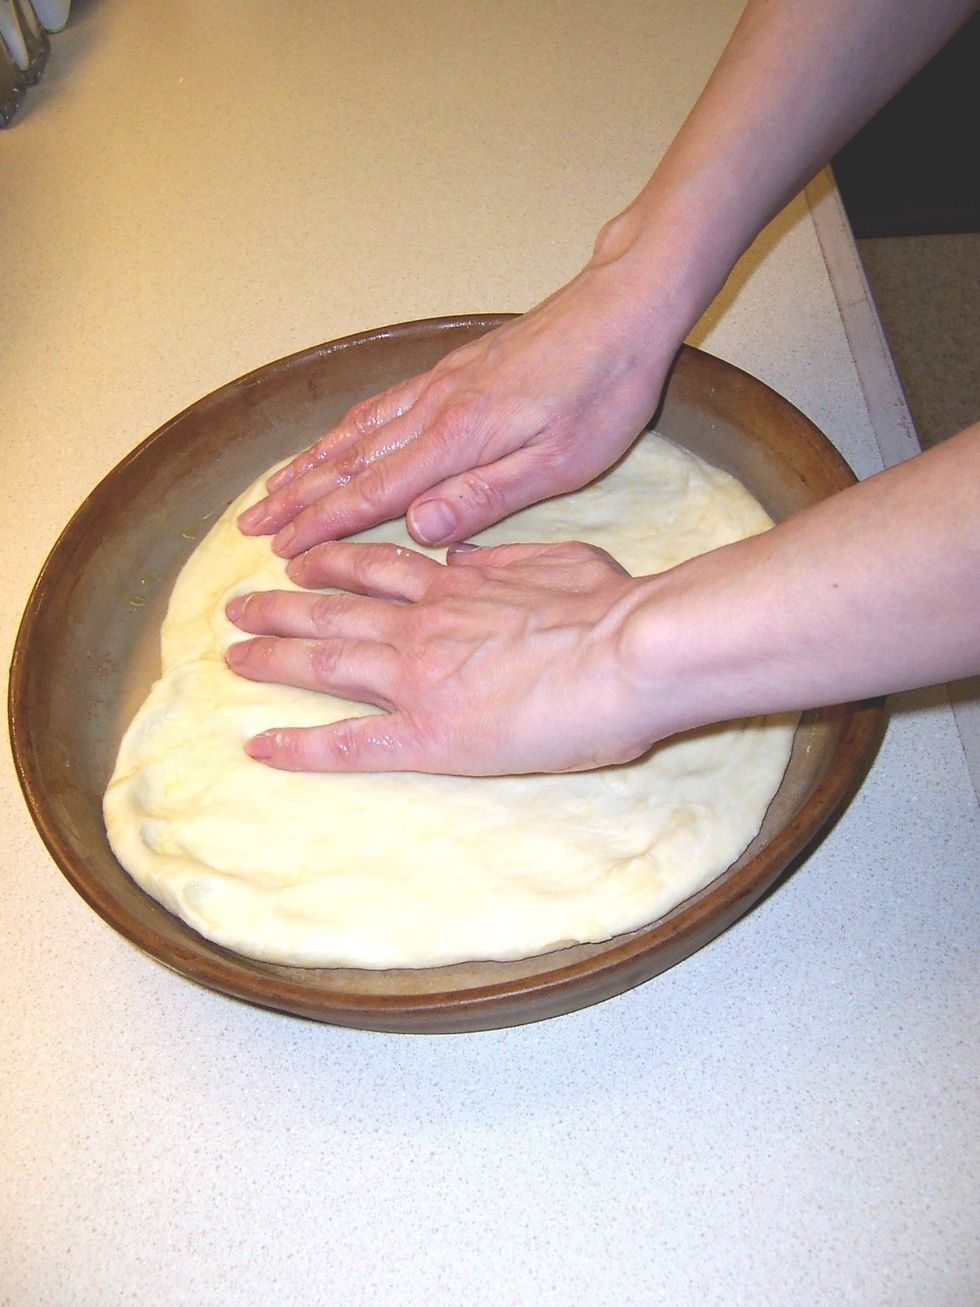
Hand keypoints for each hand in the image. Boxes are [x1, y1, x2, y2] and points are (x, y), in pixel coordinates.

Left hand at [224, 538, 656, 774]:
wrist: (628, 651)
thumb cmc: (611, 606)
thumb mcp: (559, 560)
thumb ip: (505, 558)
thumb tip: (462, 556)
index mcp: (457, 586)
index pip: (377, 571)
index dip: (332, 564)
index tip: (301, 562)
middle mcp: (422, 624)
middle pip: (333, 610)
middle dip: (280, 607)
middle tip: (239, 607)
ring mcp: (417, 676)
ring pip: (324, 663)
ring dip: (272, 657)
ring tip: (232, 654)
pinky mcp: (425, 734)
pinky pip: (347, 742)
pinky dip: (299, 746)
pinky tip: (260, 748)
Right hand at [236, 267, 676, 556]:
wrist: (622, 307)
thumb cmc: (601, 392)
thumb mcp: (559, 462)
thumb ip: (485, 497)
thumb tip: (416, 529)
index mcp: (457, 441)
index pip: (372, 493)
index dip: (322, 525)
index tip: (282, 550)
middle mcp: (434, 410)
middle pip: (349, 461)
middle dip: (296, 497)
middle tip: (250, 525)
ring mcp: (439, 385)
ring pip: (357, 431)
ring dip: (309, 463)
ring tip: (272, 487)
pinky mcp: (453, 370)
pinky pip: (380, 405)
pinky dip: (344, 428)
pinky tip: (335, 437)